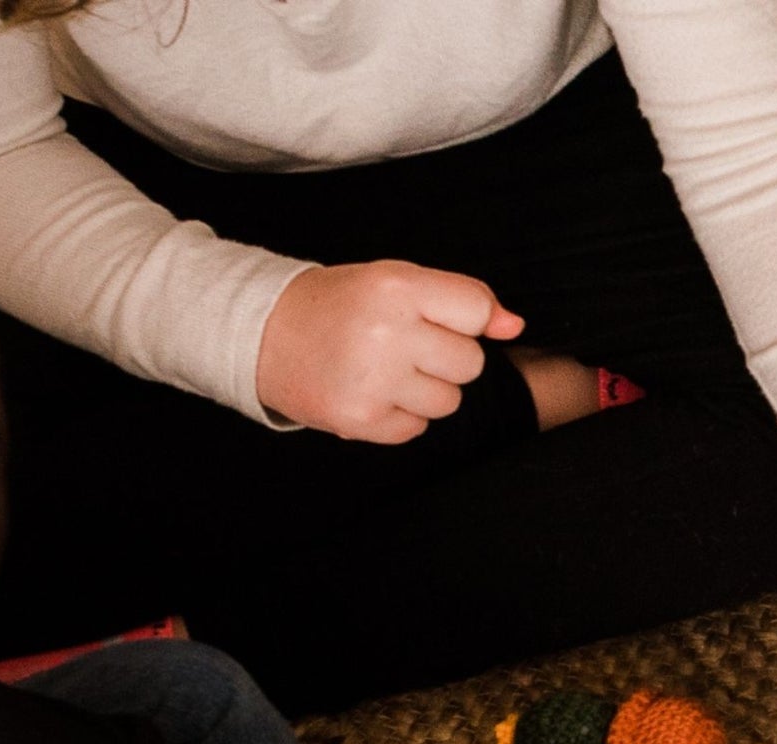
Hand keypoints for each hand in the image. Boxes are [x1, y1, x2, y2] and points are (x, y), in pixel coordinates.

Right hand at [257, 260, 523, 442]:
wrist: (260, 333)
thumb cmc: (340, 306)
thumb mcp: (395, 282)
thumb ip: (461, 299)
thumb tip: (516, 326)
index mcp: (396, 286)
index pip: (476, 311)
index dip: (466, 321)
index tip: (437, 320)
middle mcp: (387, 332)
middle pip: (469, 363)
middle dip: (445, 359)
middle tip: (403, 346)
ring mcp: (374, 379)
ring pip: (449, 401)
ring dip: (426, 391)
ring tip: (385, 370)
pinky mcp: (362, 419)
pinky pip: (418, 428)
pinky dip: (400, 415)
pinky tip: (371, 392)